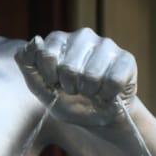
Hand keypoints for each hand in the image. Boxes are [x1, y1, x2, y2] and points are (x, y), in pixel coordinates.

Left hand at [15, 28, 136, 125]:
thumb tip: (35, 40)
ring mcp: (106, 45)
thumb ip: (29, 65)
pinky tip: (107, 93)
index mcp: (59, 40)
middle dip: (70, 87)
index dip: (49, 77)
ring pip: (91, 75)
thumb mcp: (42, 88)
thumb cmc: (69, 101)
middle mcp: (83, 36)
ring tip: (91, 91)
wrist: (98, 119)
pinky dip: (107, 95)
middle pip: (68, 67)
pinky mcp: (126, 59)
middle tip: (76, 90)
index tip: (55, 83)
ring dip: (89, 92)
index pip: (45, 54)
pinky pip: (113, 81)